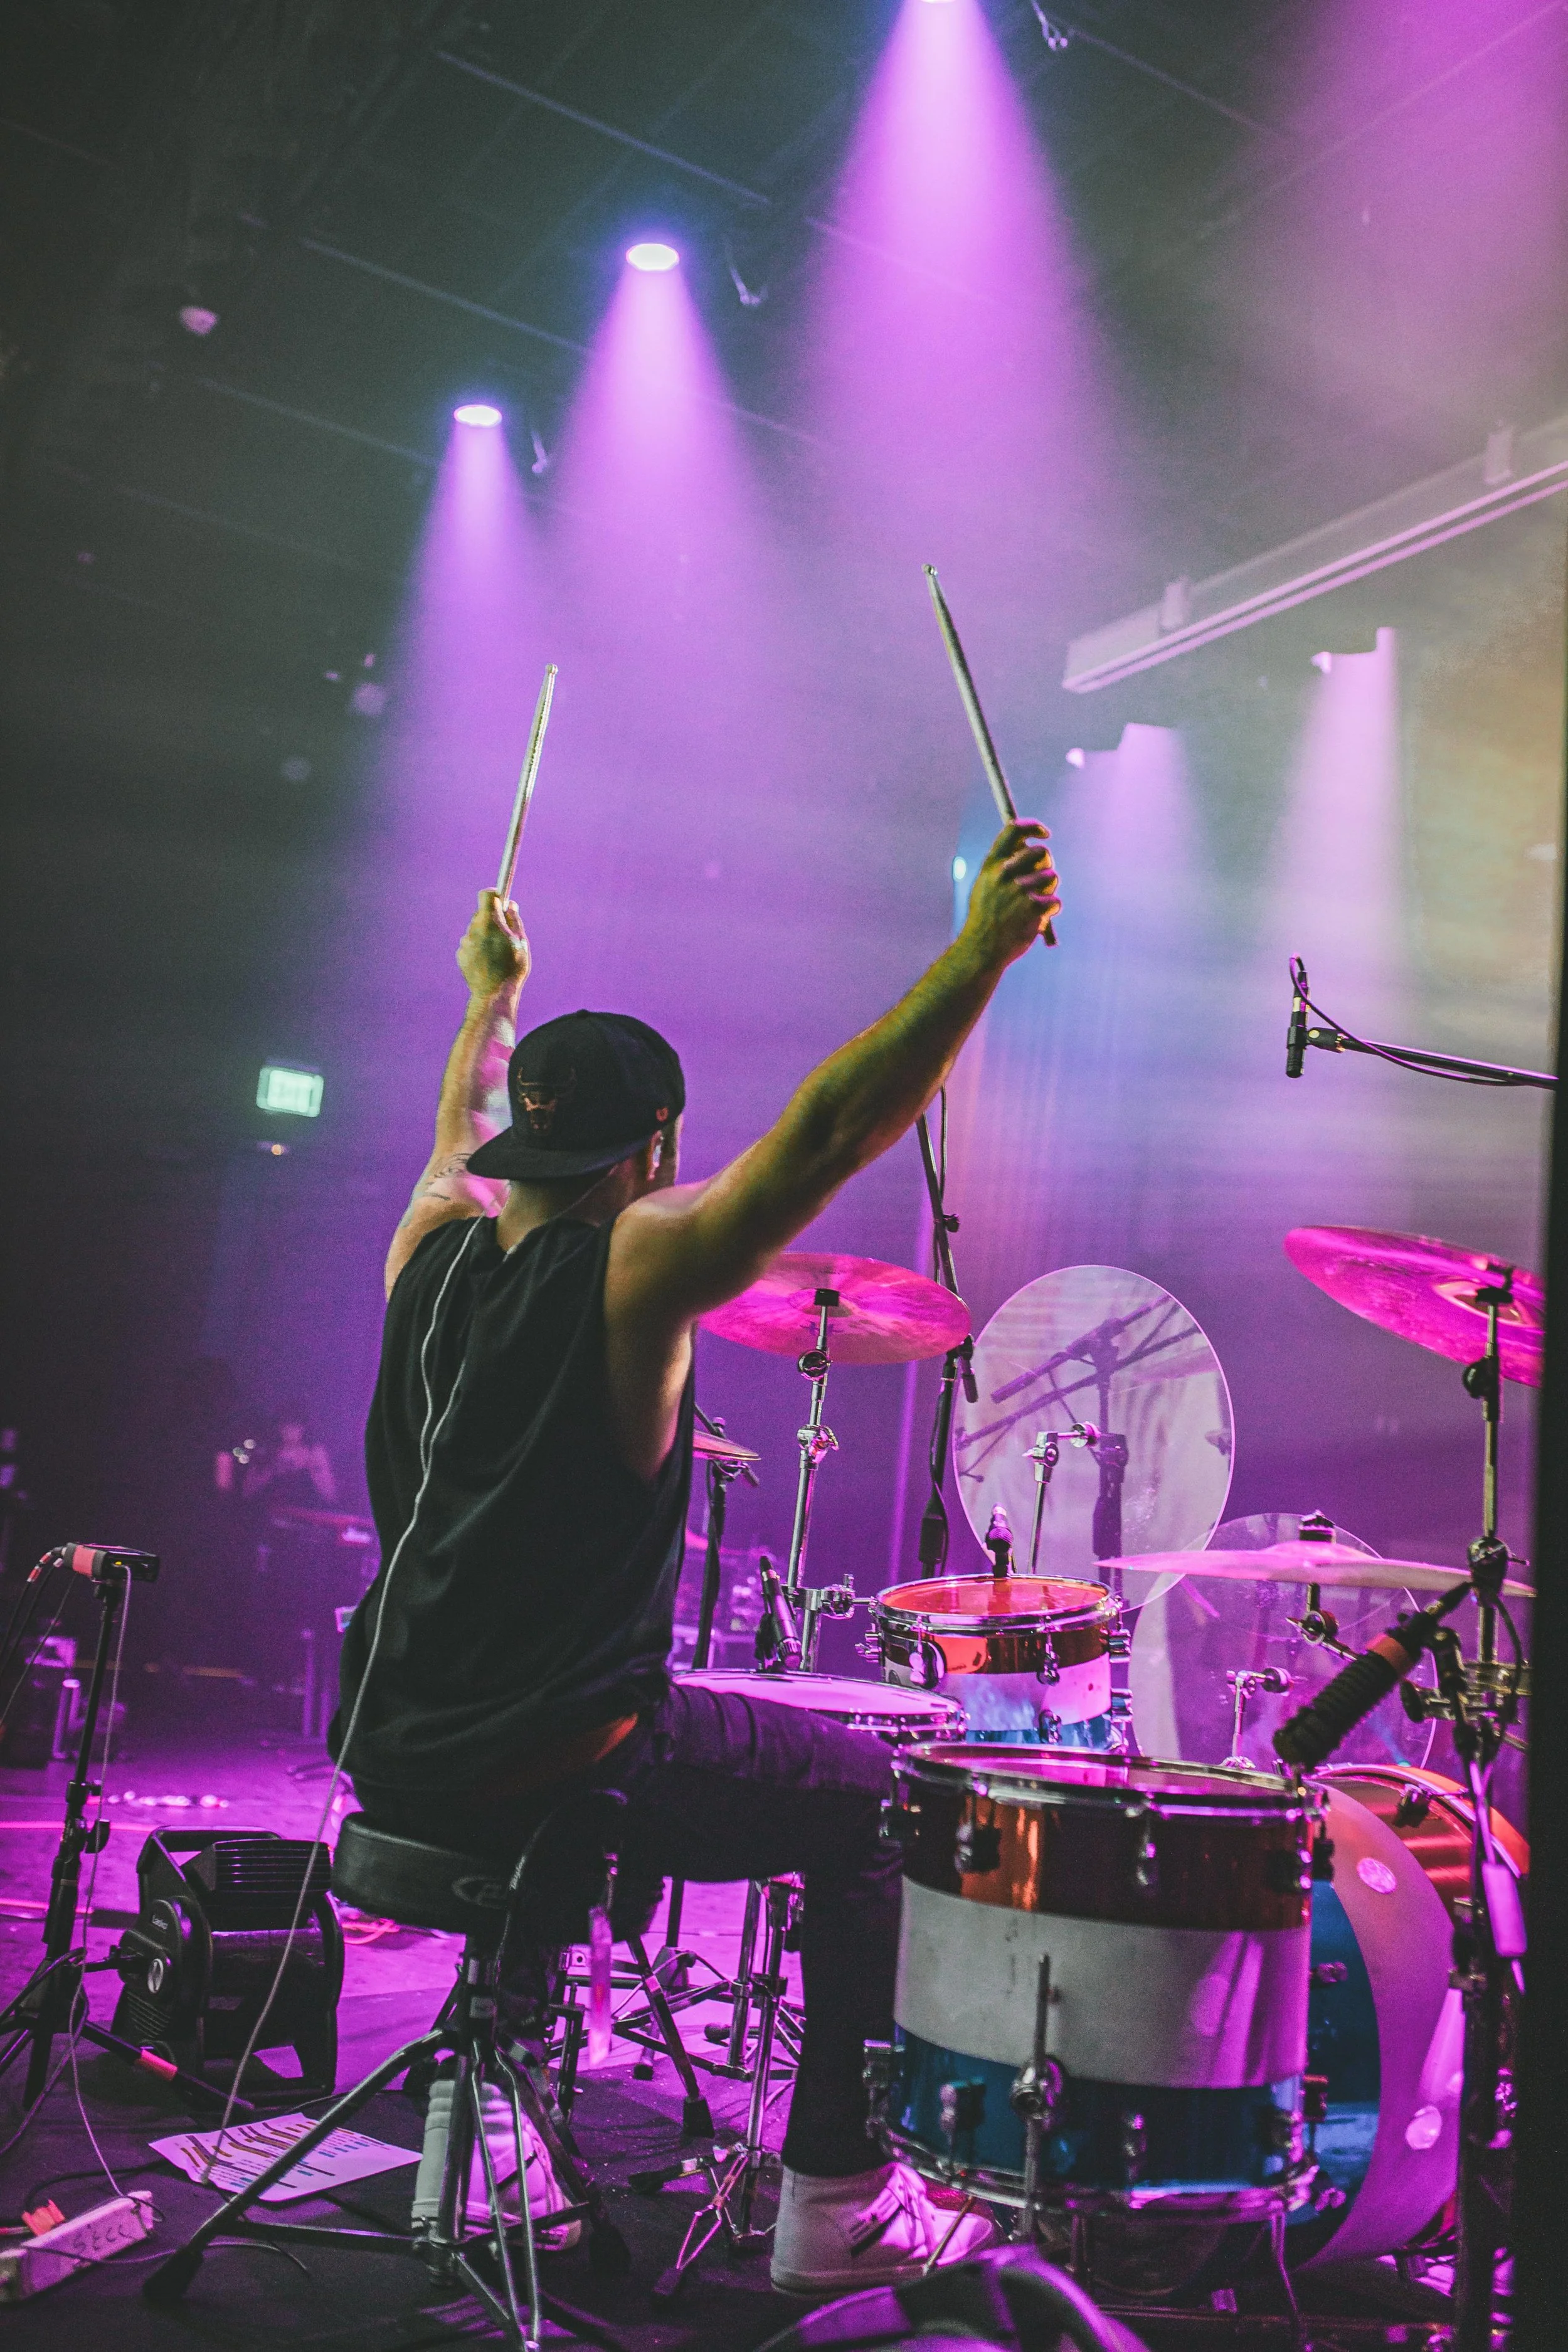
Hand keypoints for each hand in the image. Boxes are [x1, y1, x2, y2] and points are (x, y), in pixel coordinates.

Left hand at [457, 887, 530, 999]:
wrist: (493, 995)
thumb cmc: (512, 969)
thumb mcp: (521, 942)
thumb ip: (514, 920)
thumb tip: (510, 905)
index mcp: (490, 922)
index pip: (486, 895)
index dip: (494, 895)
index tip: (501, 900)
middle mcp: (474, 929)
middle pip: (481, 914)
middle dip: (492, 919)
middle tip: (505, 933)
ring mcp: (465, 942)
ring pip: (476, 930)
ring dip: (485, 935)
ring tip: (497, 953)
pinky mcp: (460, 954)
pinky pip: (470, 944)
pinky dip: (478, 947)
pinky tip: (488, 962)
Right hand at [960, 821, 1060, 966]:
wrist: (982, 949)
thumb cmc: (986, 918)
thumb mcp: (985, 886)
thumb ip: (1003, 866)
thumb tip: (1030, 848)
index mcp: (992, 865)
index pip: (1014, 830)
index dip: (1033, 827)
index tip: (1044, 833)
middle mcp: (1005, 874)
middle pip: (1041, 852)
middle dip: (1046, 864)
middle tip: (1042, 878)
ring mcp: (1020, 890)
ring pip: (1051, 877)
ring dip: (1048, 890)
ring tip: (1032, 906)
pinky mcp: (1034, 908)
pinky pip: (1055, 901)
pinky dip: (1050, 911)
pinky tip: (1035, 920)